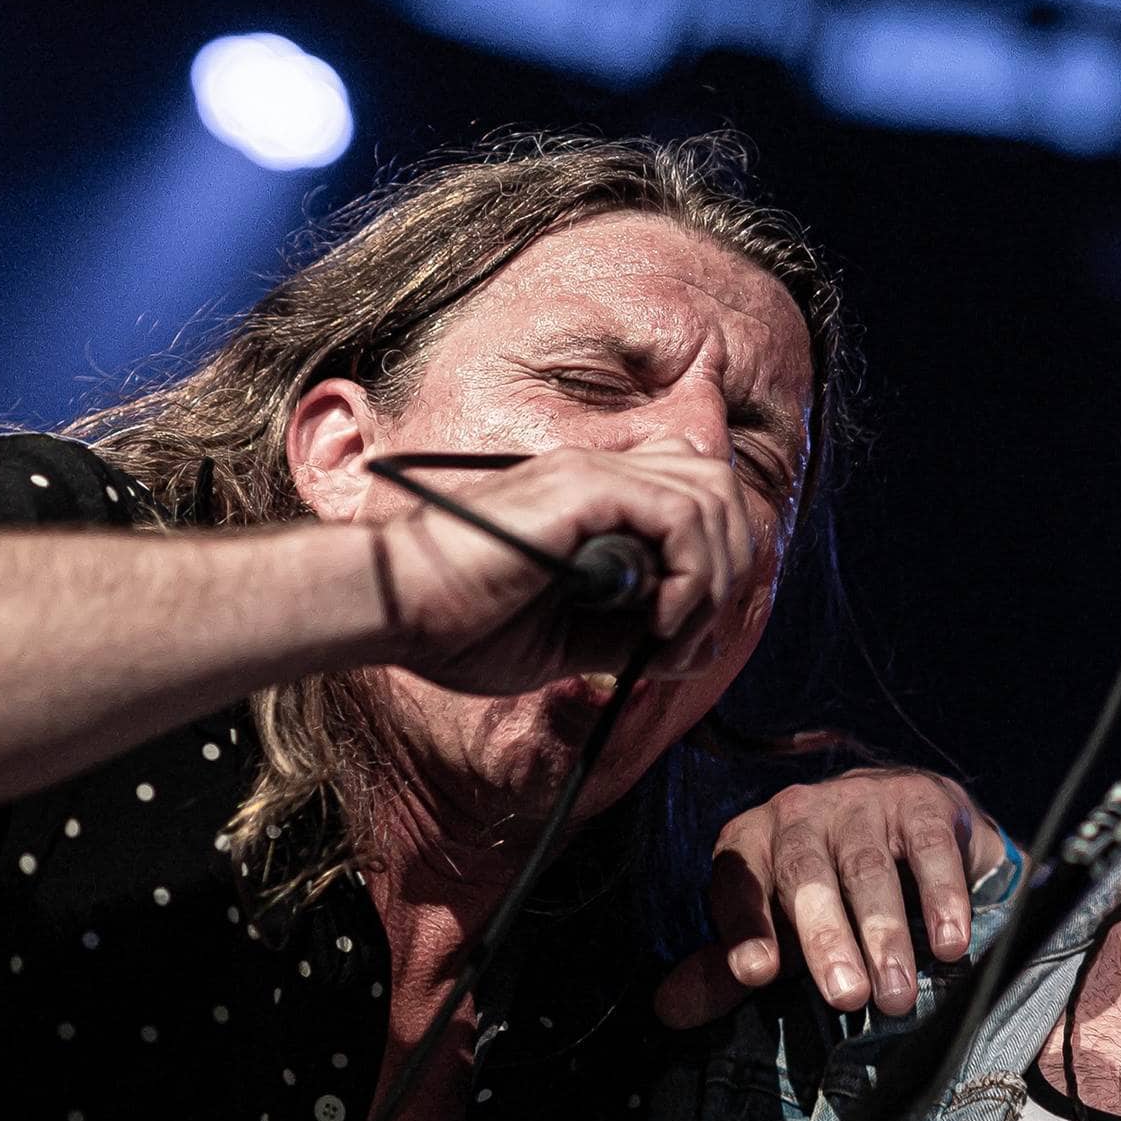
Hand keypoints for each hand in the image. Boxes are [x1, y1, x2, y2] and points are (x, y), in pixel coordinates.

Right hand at [372, 440, 752, 691]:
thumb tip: (691, 645)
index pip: (696, 502)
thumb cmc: (458, 627)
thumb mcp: (570, 642)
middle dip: (727, 571)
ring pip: (712, 499)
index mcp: (594, 503)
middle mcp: (600, 476)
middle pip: (719, 492)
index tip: (684, 638)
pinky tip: (657, 621)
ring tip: (670, 635)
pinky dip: (690, 573)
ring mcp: (592, 475)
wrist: (393, 610)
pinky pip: (681, 516)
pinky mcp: (583, 489)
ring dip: (711, 578)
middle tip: (687, 638)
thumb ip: (629, 631)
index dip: (712, 566)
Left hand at [653, 768, 1008, 1028]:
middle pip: (805, 875)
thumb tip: (667, 1009)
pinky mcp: (919, 800)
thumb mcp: (777, 931)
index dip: (746, 926)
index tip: (756, 975)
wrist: (909, 825)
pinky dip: (941, 896)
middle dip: (825, 938)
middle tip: (846, 997)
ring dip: (885, 933)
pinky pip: (928, 848)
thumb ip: (726, 969)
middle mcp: (798, 813)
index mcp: (751, 843)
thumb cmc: (827, 892)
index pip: (738, 882)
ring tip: (896, 994)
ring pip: (867, 867)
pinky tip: (950, 943)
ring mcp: (861, 801)